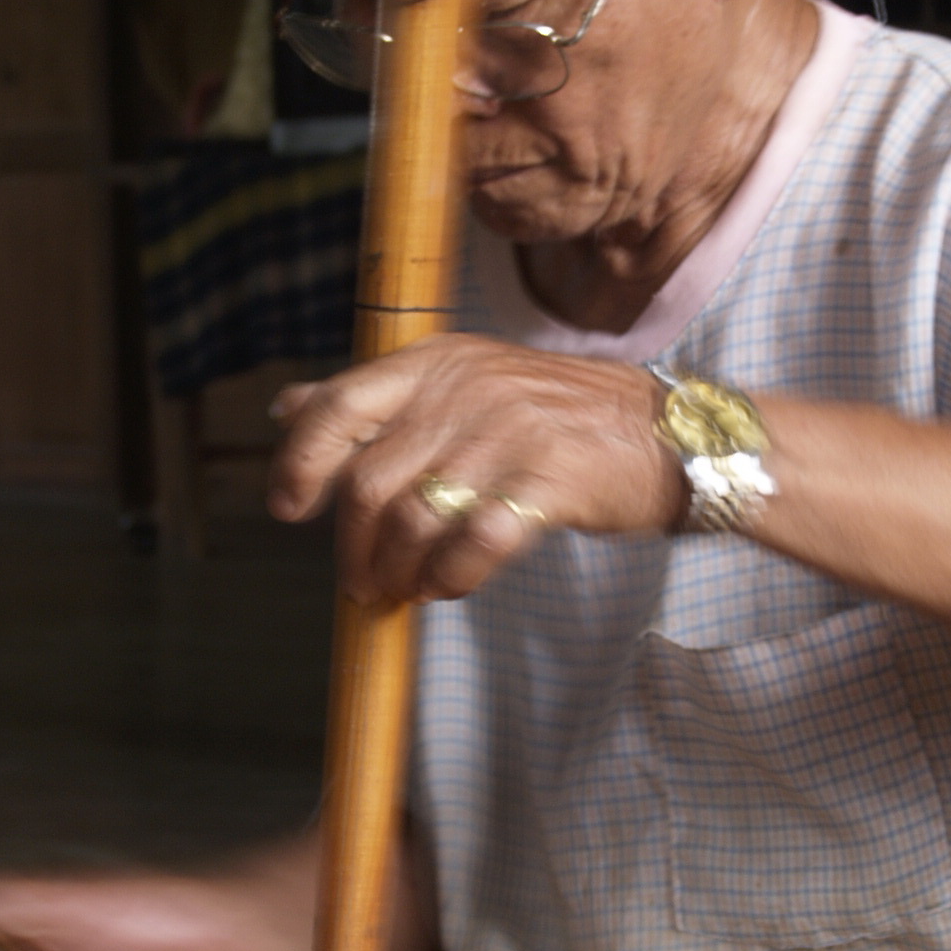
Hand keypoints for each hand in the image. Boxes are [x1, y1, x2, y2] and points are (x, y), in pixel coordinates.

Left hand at [268, 335, 684, 603]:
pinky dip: (451, 577)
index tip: (288, 508)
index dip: (300, 463)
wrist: (665, 433)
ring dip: (398, 570)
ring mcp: (509, 434)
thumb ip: (376, 397)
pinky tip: (451, 584)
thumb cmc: (555, 414)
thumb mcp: (462, 381)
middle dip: (353, 547)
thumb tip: (286, 406)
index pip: (339, 406)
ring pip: (413, 520)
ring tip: (406, 588)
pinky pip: (474, 544)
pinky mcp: (549, 481)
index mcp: (437, 363)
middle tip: (362, 583)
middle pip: (368, 483)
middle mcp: (466, 391)